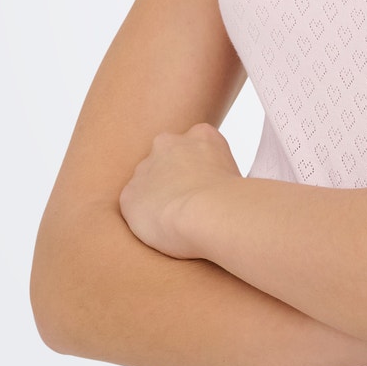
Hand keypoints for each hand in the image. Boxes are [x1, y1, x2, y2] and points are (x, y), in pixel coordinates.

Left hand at [119, 122, 242, 257]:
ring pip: (147, 183)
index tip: (207, 189)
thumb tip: (219, 190)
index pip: (195, 147)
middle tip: (189, 204)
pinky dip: (145, 219)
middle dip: (173, 179)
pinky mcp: (129, 195)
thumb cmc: (233, 200)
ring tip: (177, 222)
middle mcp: (168, 143)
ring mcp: (145, 168)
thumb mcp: (237, 174)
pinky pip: (134, 207)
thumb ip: (219, 172)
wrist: (211, 212)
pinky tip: (163, 230)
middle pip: (166, 159)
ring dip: (157, 199)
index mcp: (201, 135)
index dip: (200, 171)